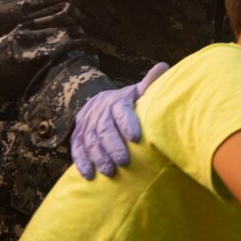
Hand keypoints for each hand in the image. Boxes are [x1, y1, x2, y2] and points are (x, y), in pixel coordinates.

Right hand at [71, 62, 169, 178]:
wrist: (99, 102)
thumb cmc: (127, 101)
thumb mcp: (137, 91)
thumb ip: (150, 83)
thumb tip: (163, 66)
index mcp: (117, 101)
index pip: (121, 111)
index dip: (128, 123)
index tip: (136, 137)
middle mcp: (100, 112)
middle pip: (105, 129)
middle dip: (113, 146)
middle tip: (123, 161)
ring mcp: (86, 124)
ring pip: (90, 140)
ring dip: (99, 157)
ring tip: (109, 172)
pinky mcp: (77, 136)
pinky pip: (77, 149)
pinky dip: (82, 162)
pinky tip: (89, 175)